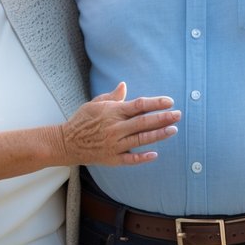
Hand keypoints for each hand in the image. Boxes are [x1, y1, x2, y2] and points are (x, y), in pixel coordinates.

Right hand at [58, 82, 181, 165]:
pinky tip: (155, 154)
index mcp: (112, 112)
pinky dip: (143, 158)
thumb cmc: (82, 120)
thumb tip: (124, 85)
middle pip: (143, 122)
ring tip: (173, 130)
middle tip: (178, 115)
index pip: (138, 105)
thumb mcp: (95, 103)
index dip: (155, 103)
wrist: (66, 143)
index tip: (169, 101)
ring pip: (140, 139)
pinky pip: (130, 159)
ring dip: (158, 135)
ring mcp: (114, 144)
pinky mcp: (112, 158)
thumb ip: (112, 97)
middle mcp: (115, 128)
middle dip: (162, 118)